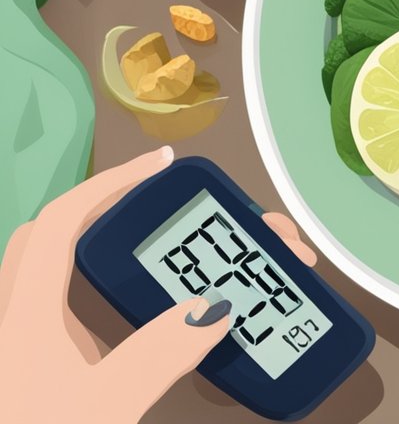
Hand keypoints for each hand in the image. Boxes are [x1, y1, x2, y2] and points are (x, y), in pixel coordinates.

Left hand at [0, 147, 317, 423]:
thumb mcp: (106, 407)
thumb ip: (160, 355)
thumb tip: (213, 308)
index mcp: (24, 311)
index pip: (64, 220)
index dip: (112, 183)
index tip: (162, 164)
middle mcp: (11, 315)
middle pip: (49, 236)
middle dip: (105, 209)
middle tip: (158, 208)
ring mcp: (12, 342)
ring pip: (46, 272)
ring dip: (98, 250)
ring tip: (159, 254)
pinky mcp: (18, 368)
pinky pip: (52, 308)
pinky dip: (92, 292)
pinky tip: (129, 317)